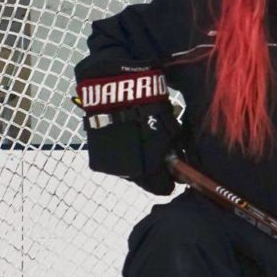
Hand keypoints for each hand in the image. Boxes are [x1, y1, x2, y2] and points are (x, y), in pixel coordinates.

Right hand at [75, 59, 180, 194]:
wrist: (115, 88)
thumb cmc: (149, 106)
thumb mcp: (170, 129)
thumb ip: (176, 150)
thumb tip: (179, 161)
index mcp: (150, 171)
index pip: (164, 189)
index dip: (170, 179)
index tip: (173, 170)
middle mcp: (129, 174)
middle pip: (146, 182)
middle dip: (154, 171)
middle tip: (158, 153)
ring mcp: (111, 166)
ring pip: (130, 172)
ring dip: (137, 162)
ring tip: (140, 142)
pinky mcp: (97, 155)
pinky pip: (115, 162)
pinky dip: (122, 154)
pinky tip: (126, 139)